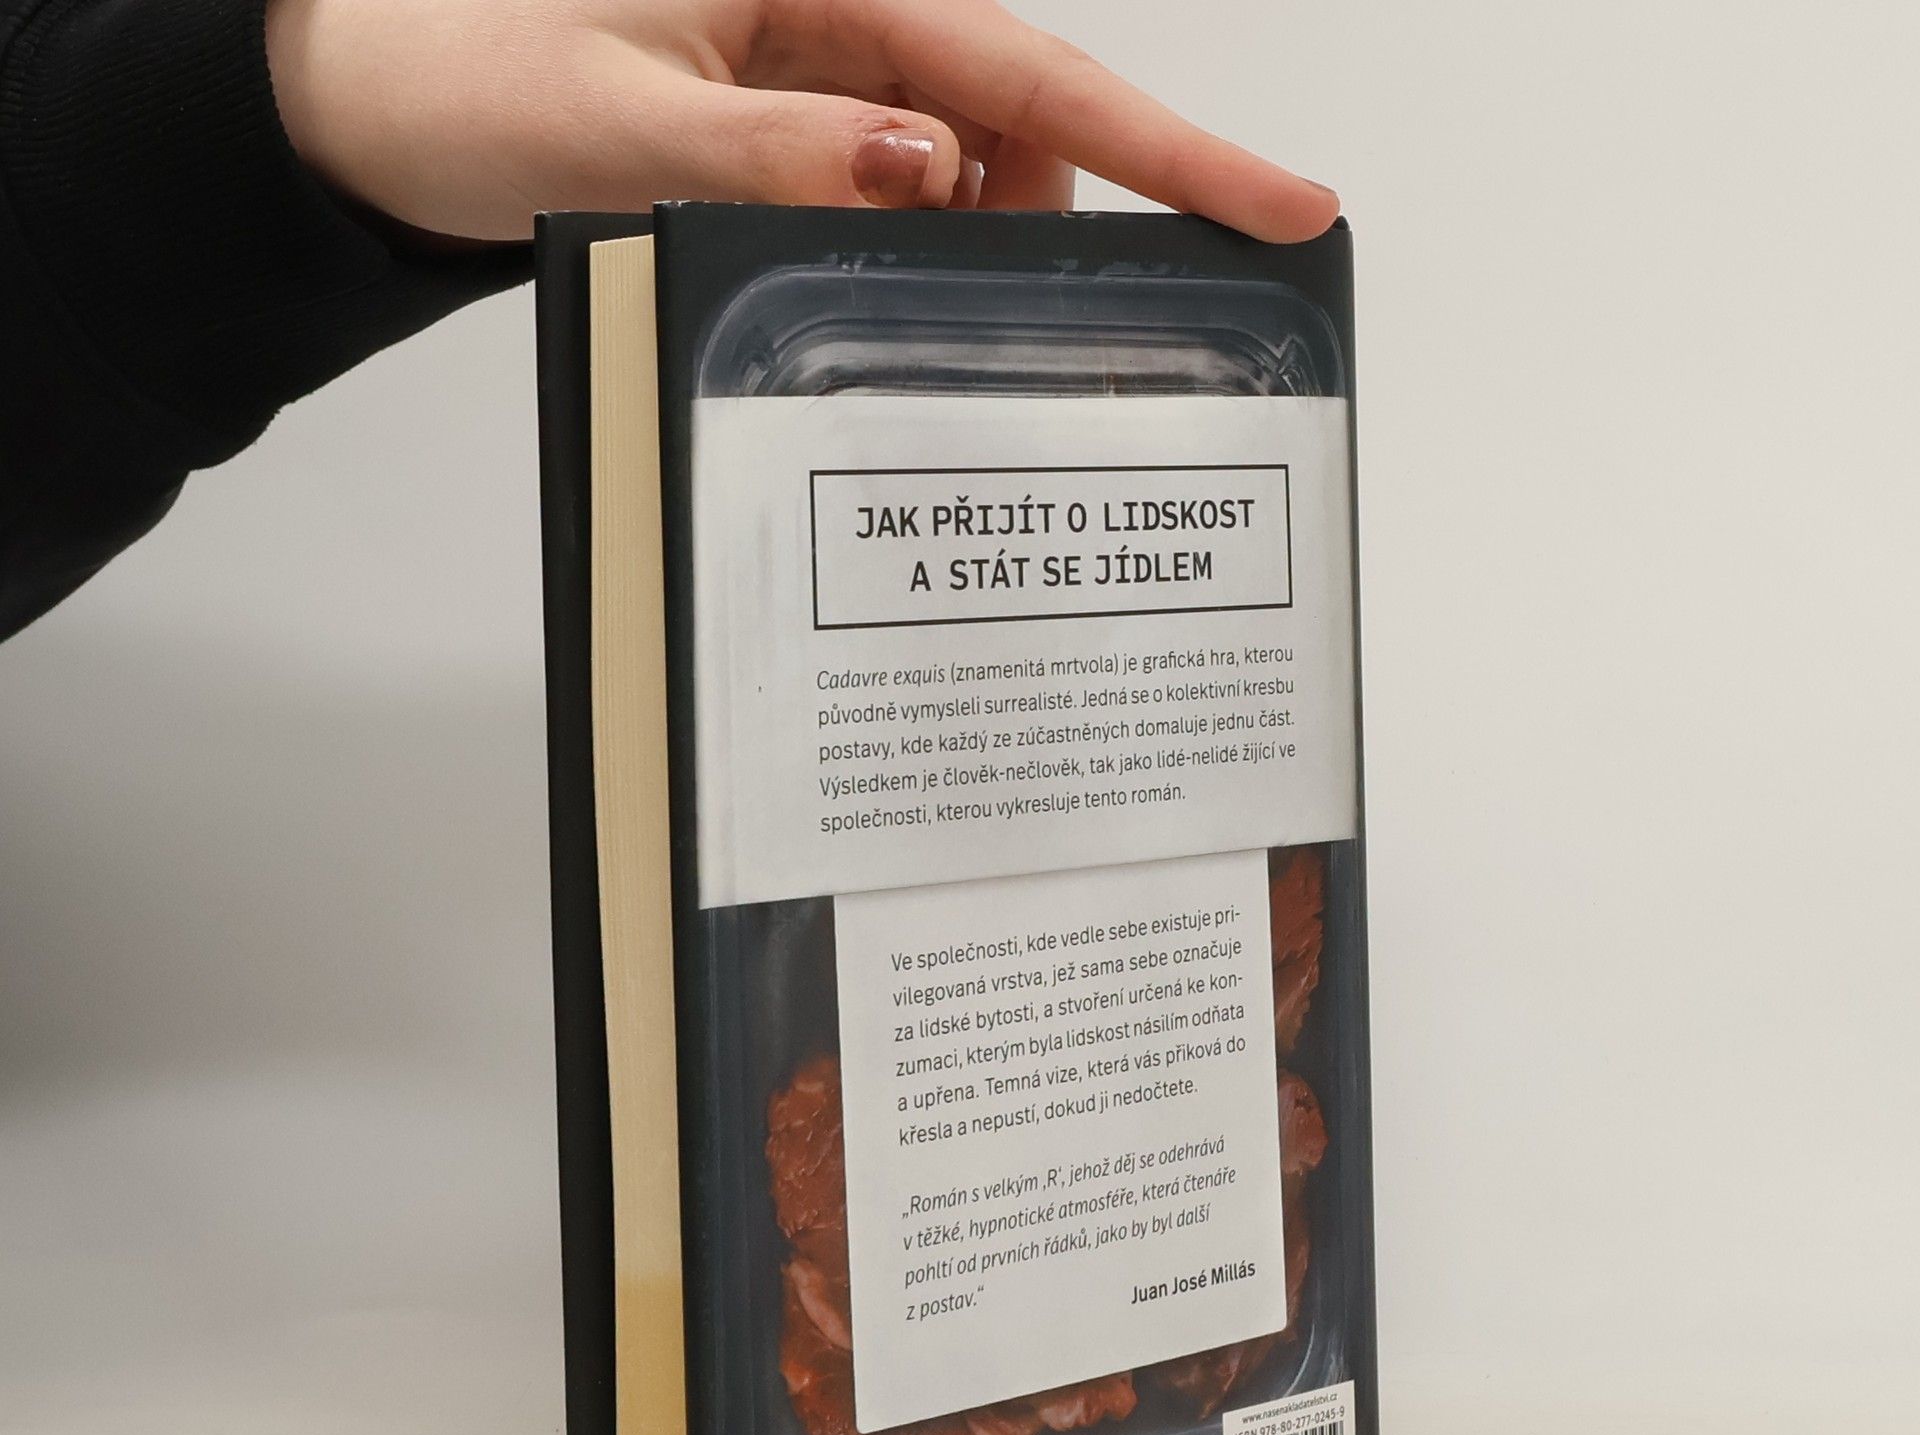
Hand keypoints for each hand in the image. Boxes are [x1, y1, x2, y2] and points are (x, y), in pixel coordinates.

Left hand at [265, 0, 1337, 245]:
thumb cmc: (467, 75)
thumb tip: (922, 168)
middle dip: (1044, 223)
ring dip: (958, 249)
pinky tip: (852, 284)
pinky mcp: (800, 132)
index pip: (1029, 72)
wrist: (382, 108)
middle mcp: (841, 21)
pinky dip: (904, 251)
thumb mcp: (616, 118)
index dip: (1167, 143)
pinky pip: (900, 198)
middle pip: (1021, 126)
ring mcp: (825, 80)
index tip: (1281, 203)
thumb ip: (776, 146)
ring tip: (866, 291)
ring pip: (967, 173)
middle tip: (1030, 318)